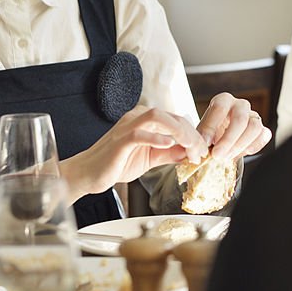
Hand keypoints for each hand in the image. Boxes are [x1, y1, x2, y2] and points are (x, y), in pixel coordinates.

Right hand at [61, 105, 207, 199]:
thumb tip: (191, 153)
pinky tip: (167, 145)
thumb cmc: (117, 164)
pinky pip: (138, 133)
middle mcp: (137, 117)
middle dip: (190, 134)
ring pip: (157, 117)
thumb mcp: (150, 158)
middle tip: (200, 152)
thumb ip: (170, 154)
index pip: (176, 120)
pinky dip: (155, 137)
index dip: (193, 134)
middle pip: (171, 116)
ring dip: (178, 131)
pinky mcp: (119, 140)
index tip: (202, 151)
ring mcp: (127, 126)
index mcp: (145, 120)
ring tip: (189, 147)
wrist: (89, 174)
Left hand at [196, 93, 271, 160]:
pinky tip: (241, 153)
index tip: (205, 143)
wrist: (221, 141)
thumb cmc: (210, 134)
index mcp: (223, 100)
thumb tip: (199, 145)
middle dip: (228, 140)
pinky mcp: (262, 129)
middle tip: (217, 155)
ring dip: (240, 145)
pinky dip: (254, 146)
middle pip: (240, 119)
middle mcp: (240, 105)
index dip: (212, 126)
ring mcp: (253, 116)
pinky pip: (264, 135)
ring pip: (254, 127)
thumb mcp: (201, 132)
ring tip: (227, 157)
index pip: (220, 107)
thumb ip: (200, 137)